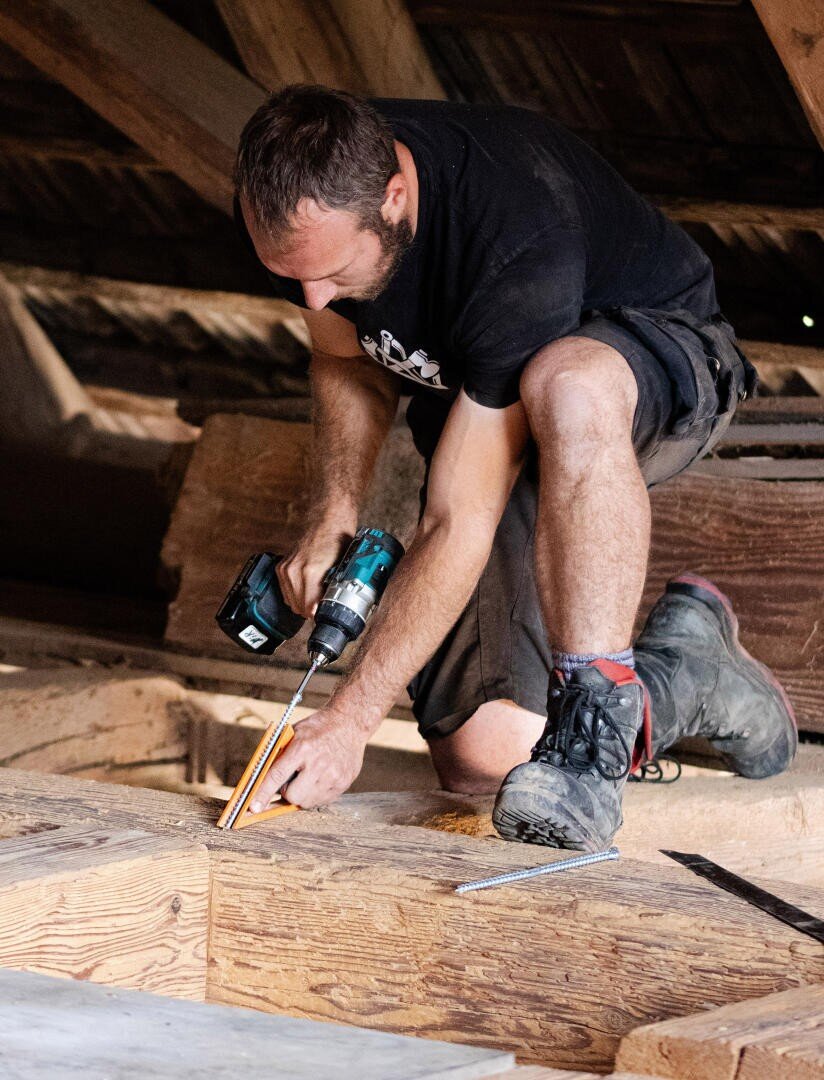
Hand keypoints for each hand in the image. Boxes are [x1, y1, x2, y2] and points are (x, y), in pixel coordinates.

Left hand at [248, 709, 366, 811]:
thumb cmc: (316, 728)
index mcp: (302, 747)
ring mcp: (333, 775)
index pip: (277, 776)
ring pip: (307, 802)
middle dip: (286, 791)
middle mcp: (319, 763)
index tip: (253, 807)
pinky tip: (319, 779)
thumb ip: (278, 756)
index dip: (263, 793)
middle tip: (291, 779)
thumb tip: (260, 782)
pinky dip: (315, 794)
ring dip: (301, 794)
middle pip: (293, 796)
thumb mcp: (294, 734)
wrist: (348, 723)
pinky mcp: (344, 782)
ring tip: (307, 777)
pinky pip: (321, 801)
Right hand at [276, 523, 352, 617]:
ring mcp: (285, 568)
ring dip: (301, 603)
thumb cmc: (338, 539)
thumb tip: (331, 607)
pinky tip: (306, 590)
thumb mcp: (342, 568)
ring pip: (290, 601)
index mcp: (310, 572)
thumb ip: (334, 589)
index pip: (308, 609)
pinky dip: (294, 594)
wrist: (328, 520)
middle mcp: (294, 571)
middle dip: (311, 610)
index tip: (326, 613)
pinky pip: (285, 590)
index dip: (319, 614)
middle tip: (323, 606)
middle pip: (298, 607)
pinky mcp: (281, 566)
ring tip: (316, 598)